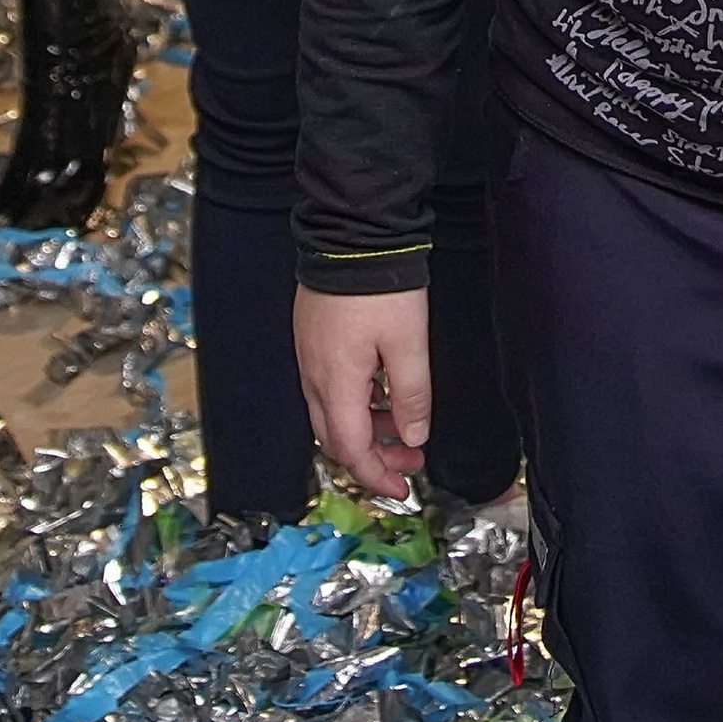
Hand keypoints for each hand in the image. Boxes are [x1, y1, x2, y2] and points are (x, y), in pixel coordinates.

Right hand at [294, 284, 429, 498]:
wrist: (351, 231)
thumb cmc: (380, 284)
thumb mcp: (408, 343)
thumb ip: (411, 396)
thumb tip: (413, 437)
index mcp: (335, 382)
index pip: (350, 450)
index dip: (377, 477)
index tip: (403, 490)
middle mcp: (313, 373)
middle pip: (335, 438)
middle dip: (372, 457)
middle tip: (409, 462)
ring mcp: (309, 354)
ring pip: (330, 413)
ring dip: (365, 429)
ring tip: (401, 425)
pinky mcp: (312, 336)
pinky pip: (327, 386)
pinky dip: (354, 402)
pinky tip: (380, 390)